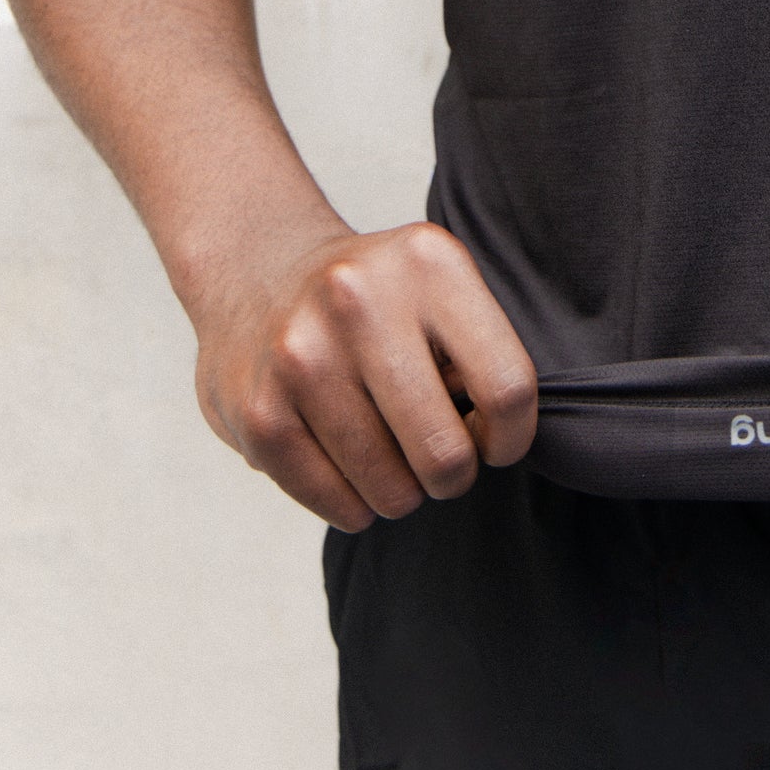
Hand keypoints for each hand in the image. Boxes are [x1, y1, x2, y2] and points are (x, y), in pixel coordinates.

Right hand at [191, 217, 538, 531]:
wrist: (258, 274)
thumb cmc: (379, 301)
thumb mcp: (442, 288)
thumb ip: (481, 353)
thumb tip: (490, 441)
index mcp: (428, 261)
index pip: (508, 389)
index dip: (512, 437)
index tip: (492, 438)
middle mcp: (358, 301)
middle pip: (446, 454)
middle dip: (453, 475)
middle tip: (438, 455)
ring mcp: (301, 357)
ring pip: (392, 492)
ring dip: (401, 492)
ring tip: (389, 452)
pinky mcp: (259, 414)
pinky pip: (339, 507)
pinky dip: (355, 505)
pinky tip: (347, 464)